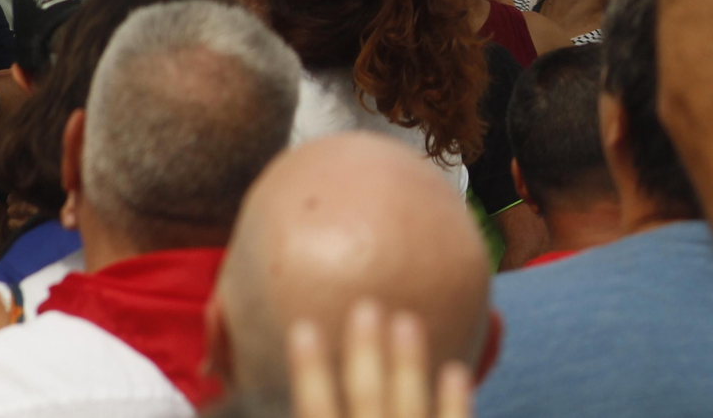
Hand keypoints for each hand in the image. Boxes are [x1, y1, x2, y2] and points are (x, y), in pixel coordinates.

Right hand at [289, 300, 471, 417]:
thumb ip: (323, 410)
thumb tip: (257, 399)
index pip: (315, 410)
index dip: (308, 371)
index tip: (303, 327)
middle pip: (366, 398)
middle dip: (365, 354)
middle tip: (366, 305)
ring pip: (409, 407)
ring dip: (408, 366)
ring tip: (406, 319)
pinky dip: (455, 403)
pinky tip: (456, 370)